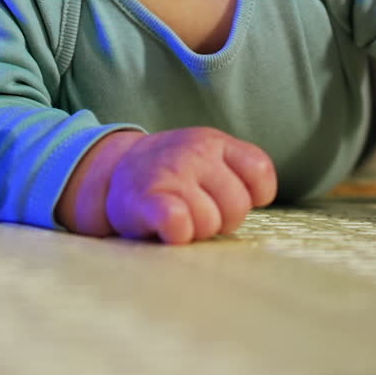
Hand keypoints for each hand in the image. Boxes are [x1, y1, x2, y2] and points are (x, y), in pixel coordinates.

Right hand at [105, 126, 276, 243]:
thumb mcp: (207, 156)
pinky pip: (179, 223)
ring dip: (196, 230)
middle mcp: (196, 153)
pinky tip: (170, 229)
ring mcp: (172, 174)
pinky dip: (178, 232)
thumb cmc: (173, 172)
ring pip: (210, 222)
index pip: (260, 173)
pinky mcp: (148, 201)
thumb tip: (260, 200)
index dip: (252, 196)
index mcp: (216, 142)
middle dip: (221, 219)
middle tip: (198, 212)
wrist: (116, 169)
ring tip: (179, 217)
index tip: (229, 199)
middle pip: (238, 207)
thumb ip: (237, 172)